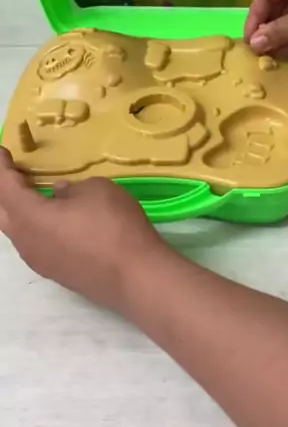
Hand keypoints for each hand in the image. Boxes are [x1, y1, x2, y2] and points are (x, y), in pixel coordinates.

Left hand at [0, 149, 159, 310]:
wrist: (135, 276)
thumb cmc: (114, 225)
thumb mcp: (96, 190)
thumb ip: (71, 189)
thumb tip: (59, 194)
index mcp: (29, 216)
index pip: (4, 186)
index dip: (1, 166)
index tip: (2, 150)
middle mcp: (26, 242)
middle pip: (1, 213)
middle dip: (4, 192)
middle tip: (14, 174)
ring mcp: (40, 261)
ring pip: (18, 233)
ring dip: (20, 212)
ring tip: (34, 196)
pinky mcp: (57, 274)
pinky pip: (36, 245)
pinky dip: (37, 229)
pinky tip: (55, 223)